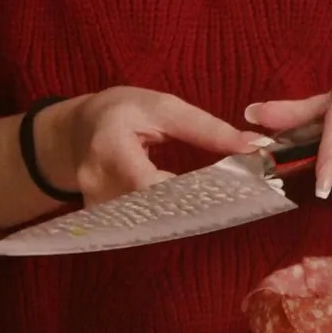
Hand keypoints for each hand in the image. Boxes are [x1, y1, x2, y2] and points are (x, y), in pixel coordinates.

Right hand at [41, 87, 267, 203]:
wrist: (76, 131)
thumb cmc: (122, 112)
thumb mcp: (163, 107)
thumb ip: (206, 128)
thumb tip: (254, 145)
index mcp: (109, 147)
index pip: (149, 184)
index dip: (187, 194)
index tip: (225, 192)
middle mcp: (96, 183)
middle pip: (150, 210)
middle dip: (191, 209)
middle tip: (230, 204)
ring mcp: (94, 207)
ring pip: (146, 223)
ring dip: (181, 217)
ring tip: (214, 207)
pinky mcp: (100, 221)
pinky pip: (139, 225)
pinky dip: (164, 220)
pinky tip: (187, 213)